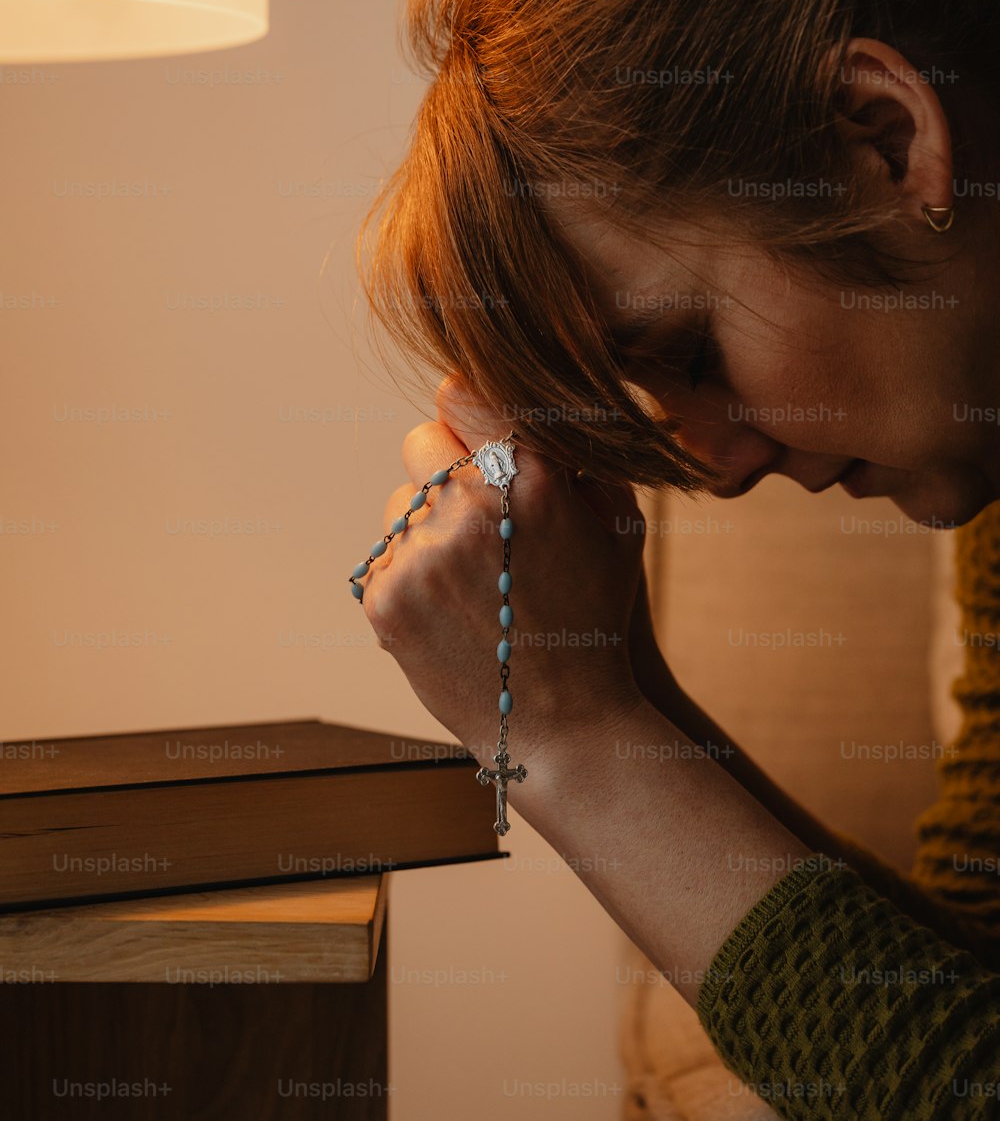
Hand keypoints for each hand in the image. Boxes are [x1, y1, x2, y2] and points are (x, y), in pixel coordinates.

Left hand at [357, 373, 648, 761]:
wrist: (565, 726)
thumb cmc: (597, 619)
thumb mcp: (618, 525)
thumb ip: (578, 454)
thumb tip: (538, 400)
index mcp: (531, 475)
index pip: (461, 394)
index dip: (468, 412)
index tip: (472, 429)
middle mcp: (470, 505)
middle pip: (420, 443)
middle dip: (445, 470)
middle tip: (474, 515)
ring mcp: (421, 554)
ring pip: (398, 506)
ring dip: (424, 530)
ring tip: (470, 581)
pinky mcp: (386, 598)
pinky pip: (382, 559)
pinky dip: (409, 580)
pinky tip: (450, 613)